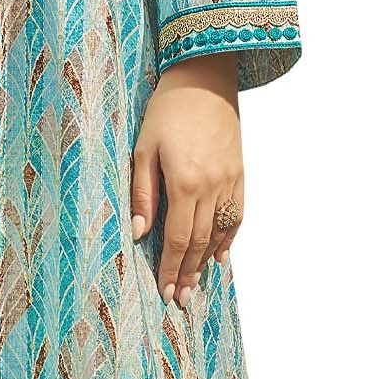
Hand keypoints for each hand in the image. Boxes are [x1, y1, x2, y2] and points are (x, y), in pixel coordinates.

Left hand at [130, 59, 243, 309]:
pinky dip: (229, 239)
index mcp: (185, 183)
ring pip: (220, 233)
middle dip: (189, 273)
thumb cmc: (166, 111)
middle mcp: (212, 187)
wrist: (204, 78)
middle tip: (181, 299)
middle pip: (201, 242)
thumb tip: (139, 233)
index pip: (178, 239)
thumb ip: (142, 194)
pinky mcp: (240, 173)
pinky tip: (220, 257)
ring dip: (207, 262)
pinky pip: (238, 215)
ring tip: (197, 285)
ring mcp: (230, 181)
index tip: (166, 291)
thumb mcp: (143, 150)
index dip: (172, 268)